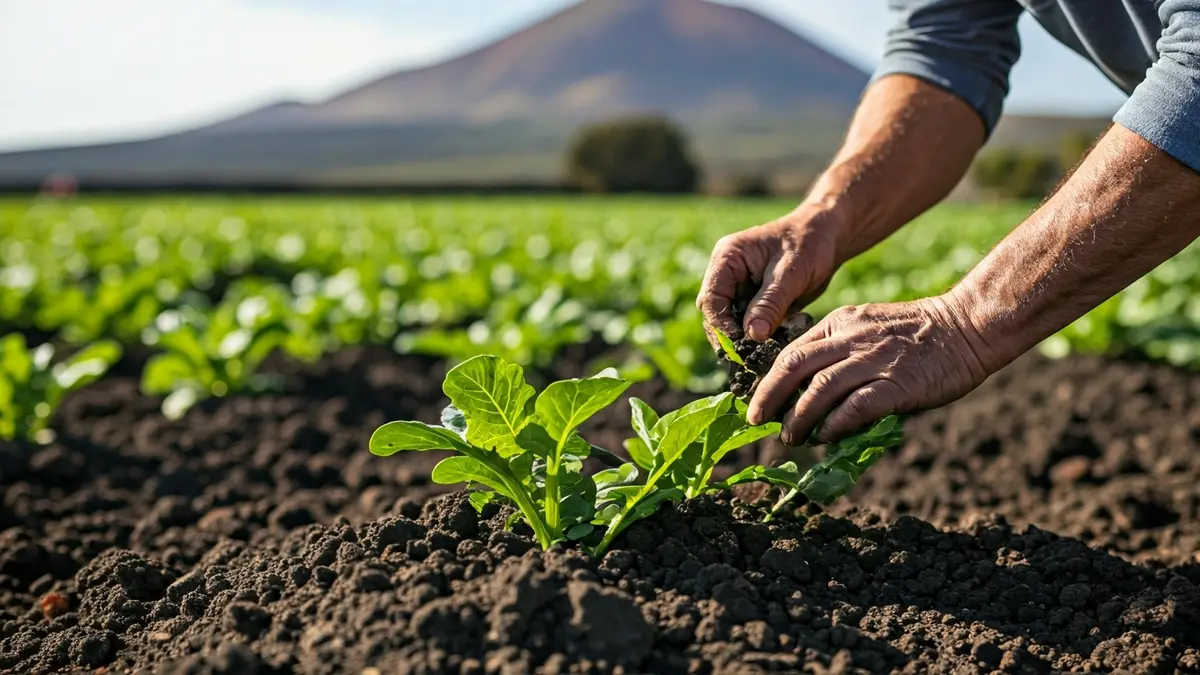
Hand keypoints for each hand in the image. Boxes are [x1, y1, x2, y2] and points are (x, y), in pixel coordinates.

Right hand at [696, 203, 843, 344]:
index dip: (721, 325)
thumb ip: (771, 303)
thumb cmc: (809, 244)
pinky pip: (751, 325)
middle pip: (716, 314)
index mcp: (727, 258)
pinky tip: (777, 344)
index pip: (712, 298)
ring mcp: (740, 289)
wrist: (827, 237)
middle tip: (748, 358)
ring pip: (733, 323)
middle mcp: (727, 274)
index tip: (740, 345)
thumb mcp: (791, 273)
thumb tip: (753, 335)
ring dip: (747, 340)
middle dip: (731, 337)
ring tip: (765, 354)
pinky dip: (762, 337)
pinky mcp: (754, 302)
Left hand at [744, 296, 995, 444]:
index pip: (790, 352)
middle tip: (758, 421)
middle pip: (793, 368)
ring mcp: (873, 360)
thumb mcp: (869, 328)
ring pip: (818, 389)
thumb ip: (840, 353)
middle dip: (769, 398)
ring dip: (799, 418)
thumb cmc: (919, 334)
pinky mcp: (896, 384)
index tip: (759, 404)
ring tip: (790, 437)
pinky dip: (835, 424)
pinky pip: (855, 406)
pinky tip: (826, 437)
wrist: (967, 326)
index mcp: (839, 324)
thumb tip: (812, 393)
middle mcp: (850, 339)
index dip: (768, 381)